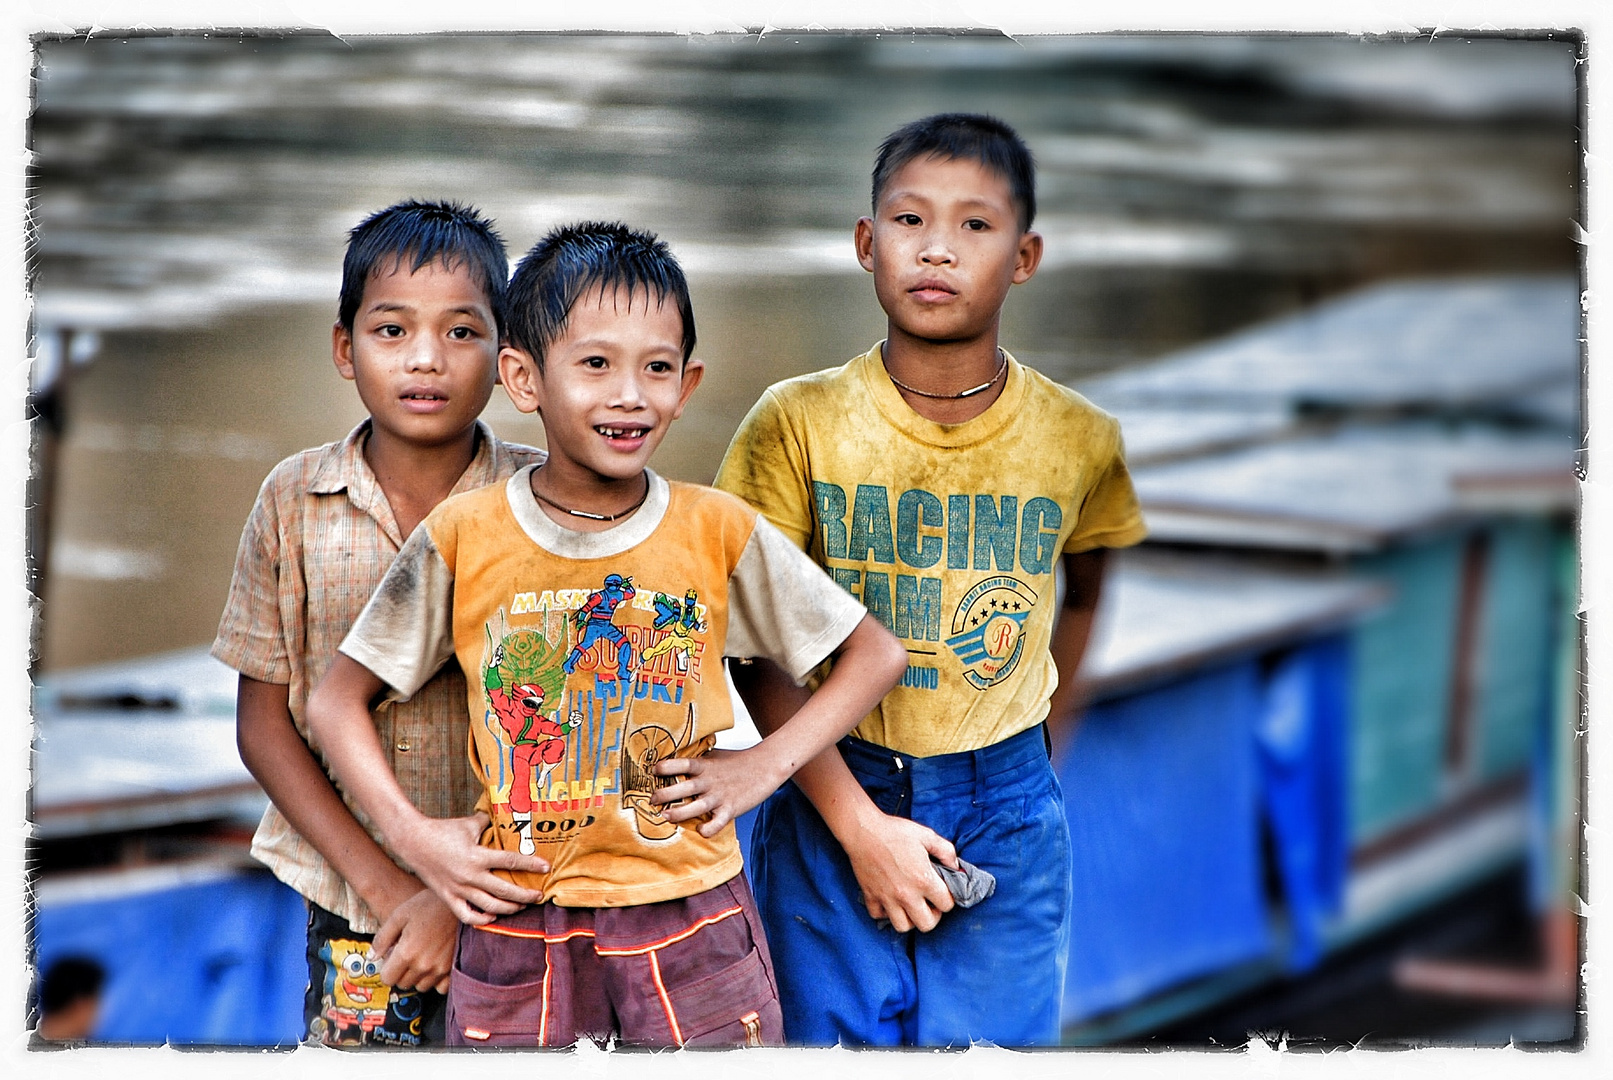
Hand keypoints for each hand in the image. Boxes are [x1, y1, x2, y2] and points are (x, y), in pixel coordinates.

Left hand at [373, 888, 457, 994]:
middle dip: (401, 971)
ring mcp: (440, 969)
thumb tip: (371, 957)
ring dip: (418, 976)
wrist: (461, 903)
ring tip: (423, 956)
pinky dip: (436, 980)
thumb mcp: (399, 915)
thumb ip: (382, 938)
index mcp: (406, 953)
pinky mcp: (453, 969)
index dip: (387, 968)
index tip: (393, 957)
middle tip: (408, 953)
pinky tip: (436, 964)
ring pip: (421, 986)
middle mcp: (423, 965)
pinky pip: (440, 987)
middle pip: (403, 983)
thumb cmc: (429, 905)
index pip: (387, 979)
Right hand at [393, 812, 549, 924]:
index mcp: (477, 856)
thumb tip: (506, 818)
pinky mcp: (448, 897)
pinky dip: (482, 918)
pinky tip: (493, 915)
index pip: (511, 861)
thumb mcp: (469, 824)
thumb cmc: (443, 829)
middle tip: (539, 896)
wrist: (413, 841)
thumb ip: (489, 824)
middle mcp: (470, 876)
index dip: (531, 865)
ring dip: (508, 908)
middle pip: (505, 891)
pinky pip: (467, 915)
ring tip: (521, 906)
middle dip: (525, 895)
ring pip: (489, 906)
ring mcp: (458, 889)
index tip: (546, 868)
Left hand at [651, 748, 784, 838]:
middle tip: (652, 800)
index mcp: (705, 766)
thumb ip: (696, 760)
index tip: (652, 771)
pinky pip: (718, 822)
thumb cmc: (737, 761)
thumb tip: (673, 759)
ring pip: (696, 807)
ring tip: (666, 816)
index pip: (682, 764)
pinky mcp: (731, 808)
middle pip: (684, 787)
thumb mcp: (714, 755)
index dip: (666, 766)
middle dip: (665, 794)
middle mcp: (710, 781)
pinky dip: (709, 829)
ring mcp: (721, 796)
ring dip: (679, 813)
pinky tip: (700, 831)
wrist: (766, 766)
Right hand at [842, 811, 957, 932]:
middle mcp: (906, 894)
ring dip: (910, 918)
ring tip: (911, 905)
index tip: (942, 891)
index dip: (948, 899)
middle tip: (930, 902)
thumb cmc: (895, 831)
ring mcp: (887, 898)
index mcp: (923, 879)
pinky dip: (885, 912)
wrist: (864, 830)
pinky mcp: (871, 897)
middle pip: (927, 924)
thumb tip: (955, 866)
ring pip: (903, 926)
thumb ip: (946, 851)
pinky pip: (879, 916)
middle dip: (933, 915)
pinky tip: (890, 900)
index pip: (946, 905)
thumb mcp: (927, 835)